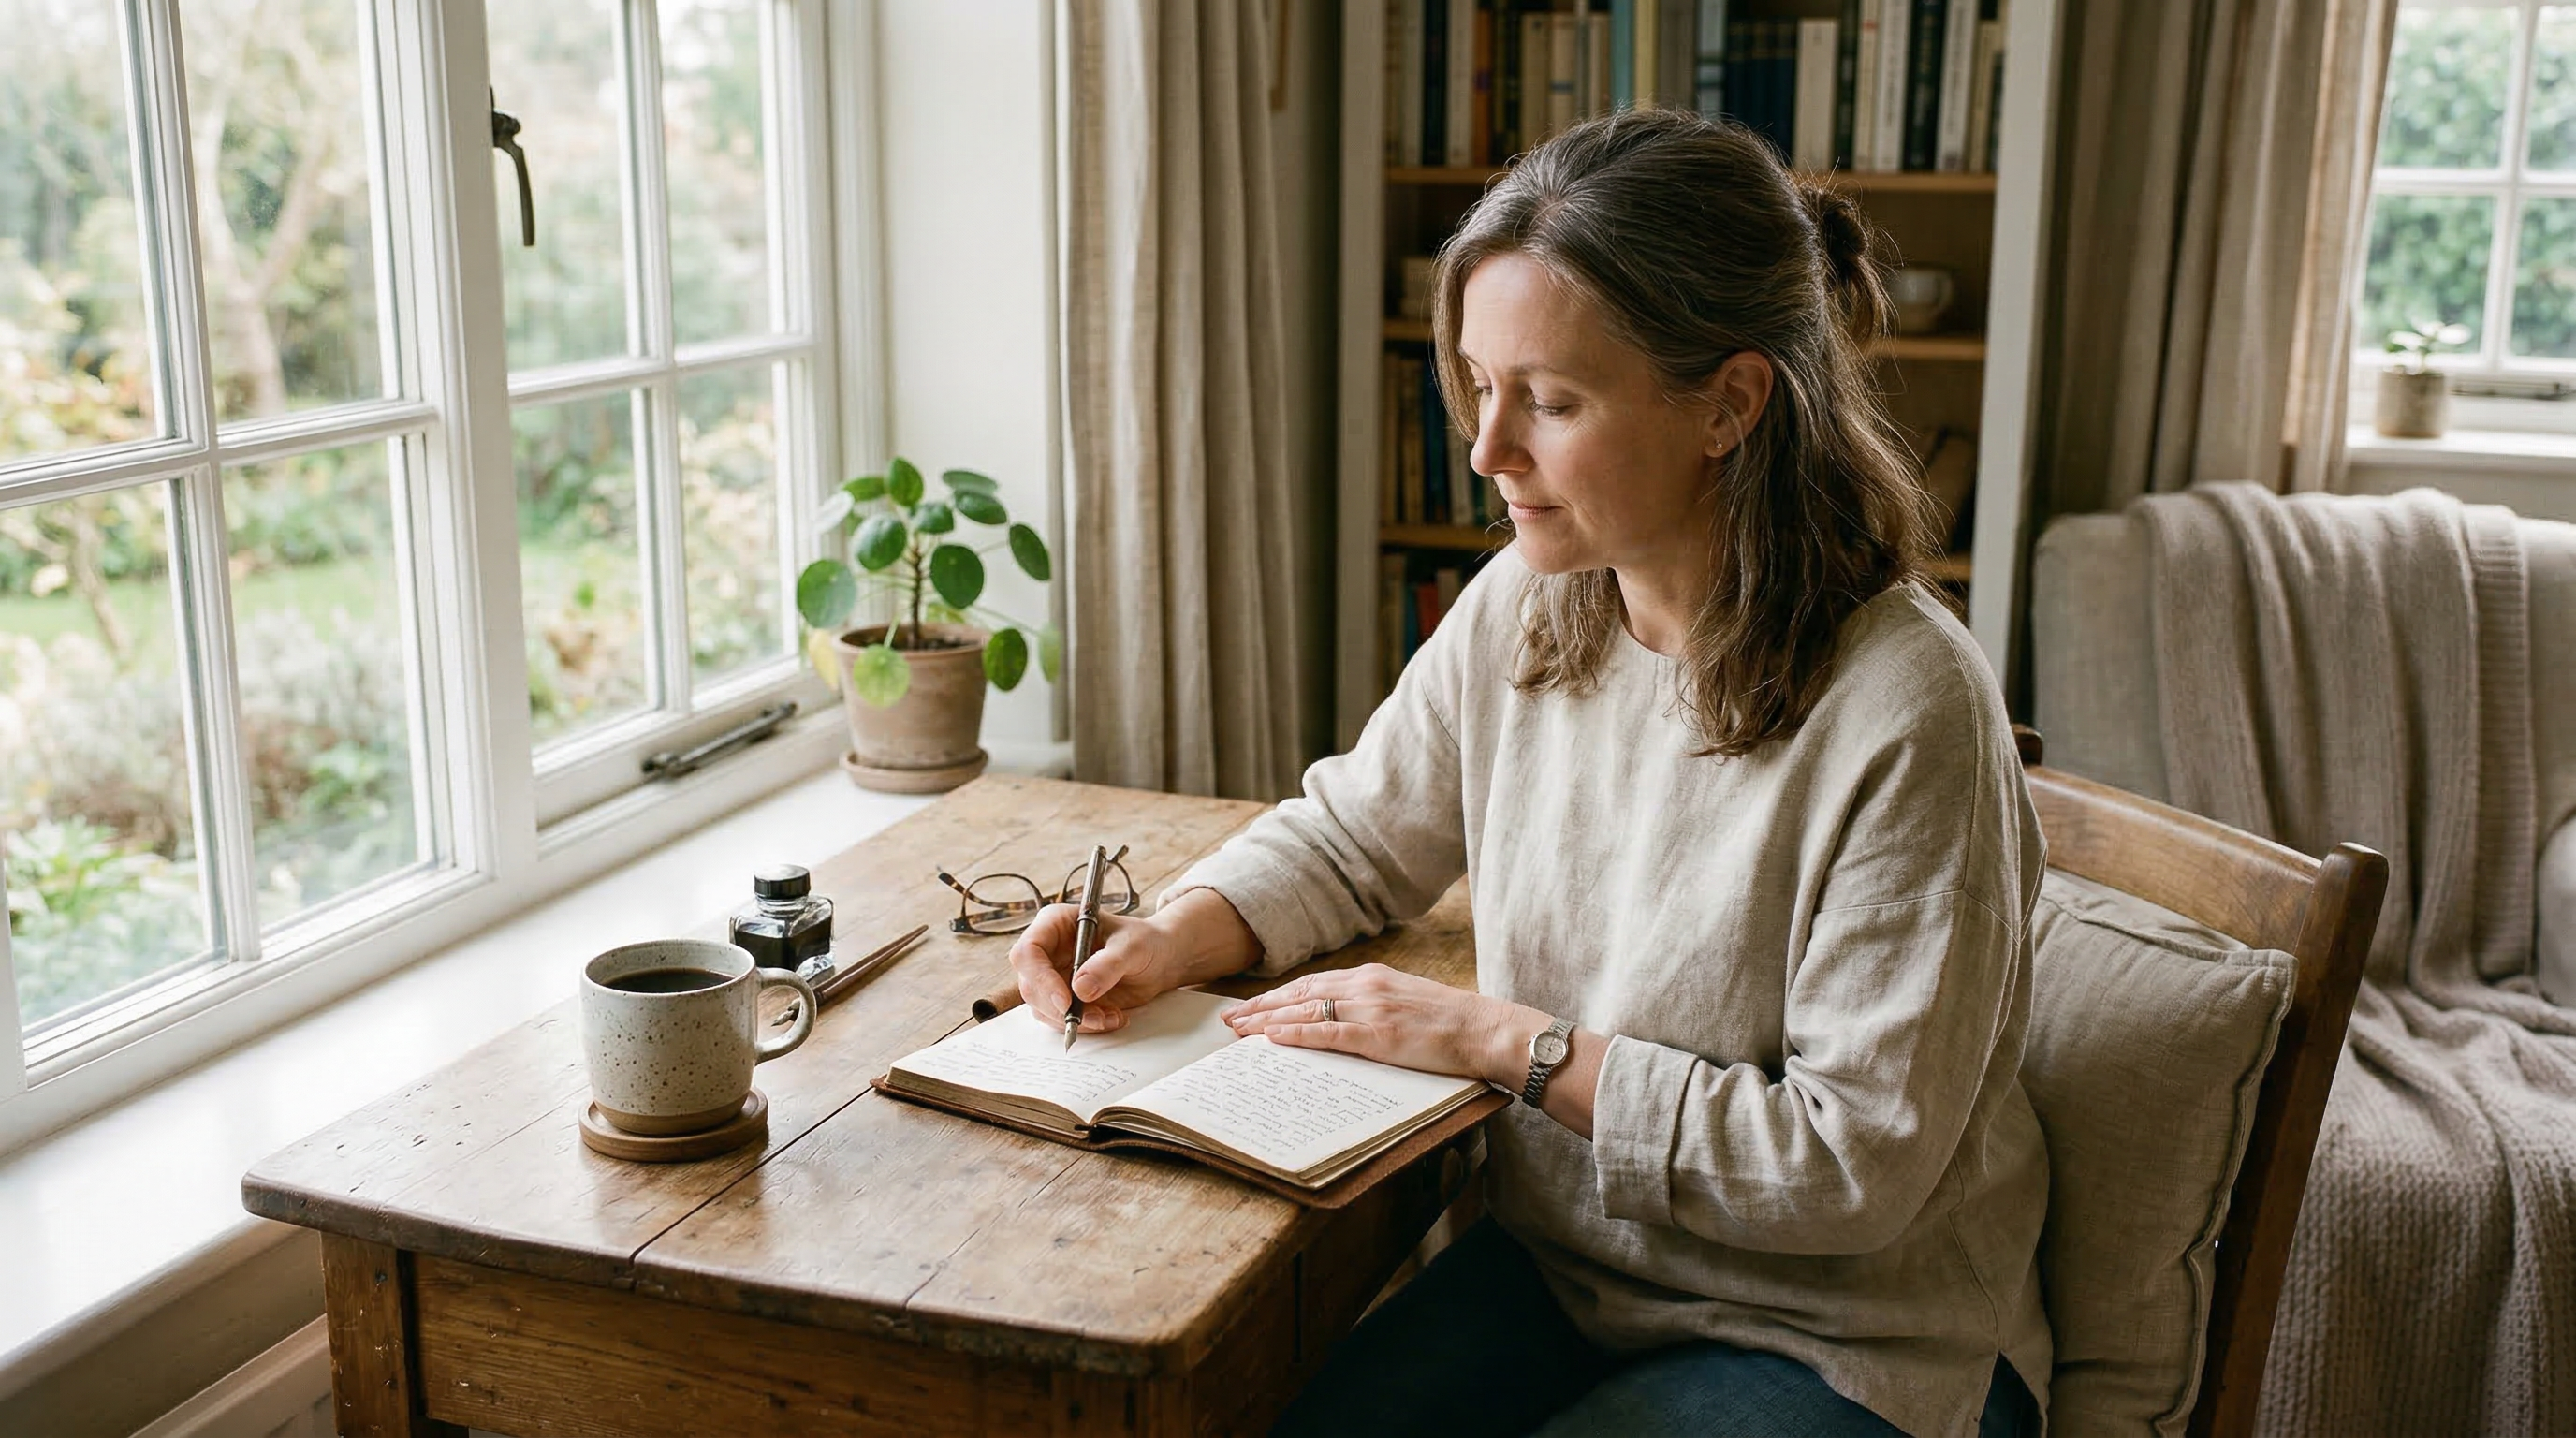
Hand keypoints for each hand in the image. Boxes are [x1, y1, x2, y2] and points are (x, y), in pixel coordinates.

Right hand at [1010, 888, 1261, 1034]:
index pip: (1028, 951)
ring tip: (1111, 1017)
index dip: (1040, 978)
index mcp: (1055, 924)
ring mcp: (1053, 977)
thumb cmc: (1144, 942)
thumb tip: (1080, 989)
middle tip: (1094, 1019)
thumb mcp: (1132, 947)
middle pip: (1031, 985)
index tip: (1065, 1001)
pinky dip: (1086, 1025)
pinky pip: (1062, 1020)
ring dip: (1075, 1020)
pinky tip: (1112, 1017)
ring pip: (1044, 1008)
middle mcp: (1048, 951)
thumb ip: (1108, 965)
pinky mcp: (1064, 999)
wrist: (1159, 960)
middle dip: (1059, 1008)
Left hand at [1222, 963, 1540, 1087]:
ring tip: (1237, 1031)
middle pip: (1299, 993)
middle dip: (1261, 1006)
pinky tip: (1271, 1038)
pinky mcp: (1377, 1033)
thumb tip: (1346, 1020)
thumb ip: (1375, 1005)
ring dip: (1266, 1020)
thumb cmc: (1451, 1023)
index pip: (1313, 983)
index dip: (1278, 995)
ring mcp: (1369, 1008)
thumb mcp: (1407, 1002)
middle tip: (1229, 1019)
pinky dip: (1294, 1033)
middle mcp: (1365, 985)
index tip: (1253, 1005)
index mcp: (1372, 977)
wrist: (1485, 1029)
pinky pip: (1325, 1032)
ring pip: (1304, 1009)